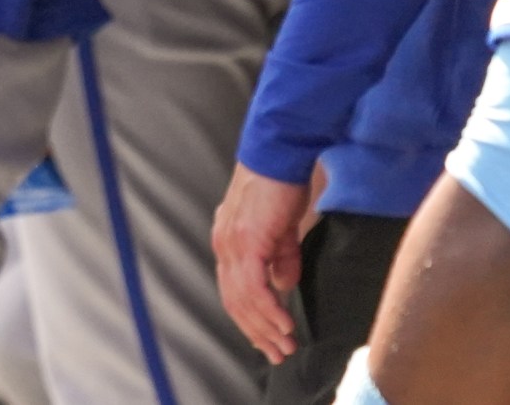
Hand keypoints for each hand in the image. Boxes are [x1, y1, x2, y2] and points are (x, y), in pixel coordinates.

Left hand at [213, 161, 312, 363]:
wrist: (278, 155)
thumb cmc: (280, 186)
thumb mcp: (281, 230)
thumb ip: (280, 259)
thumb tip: (282, 288)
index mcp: (228, 243)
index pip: (233, 292)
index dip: (250, 320)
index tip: (269, 341)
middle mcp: (224, 246)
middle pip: (235, 302)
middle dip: (257, 332)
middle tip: (278, 354)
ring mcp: (232, 244)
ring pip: (244, 299)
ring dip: (266, 327)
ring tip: (285, 346)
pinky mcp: (246, 241)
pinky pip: (254, 286)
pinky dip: (269, 309)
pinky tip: (284, 324)